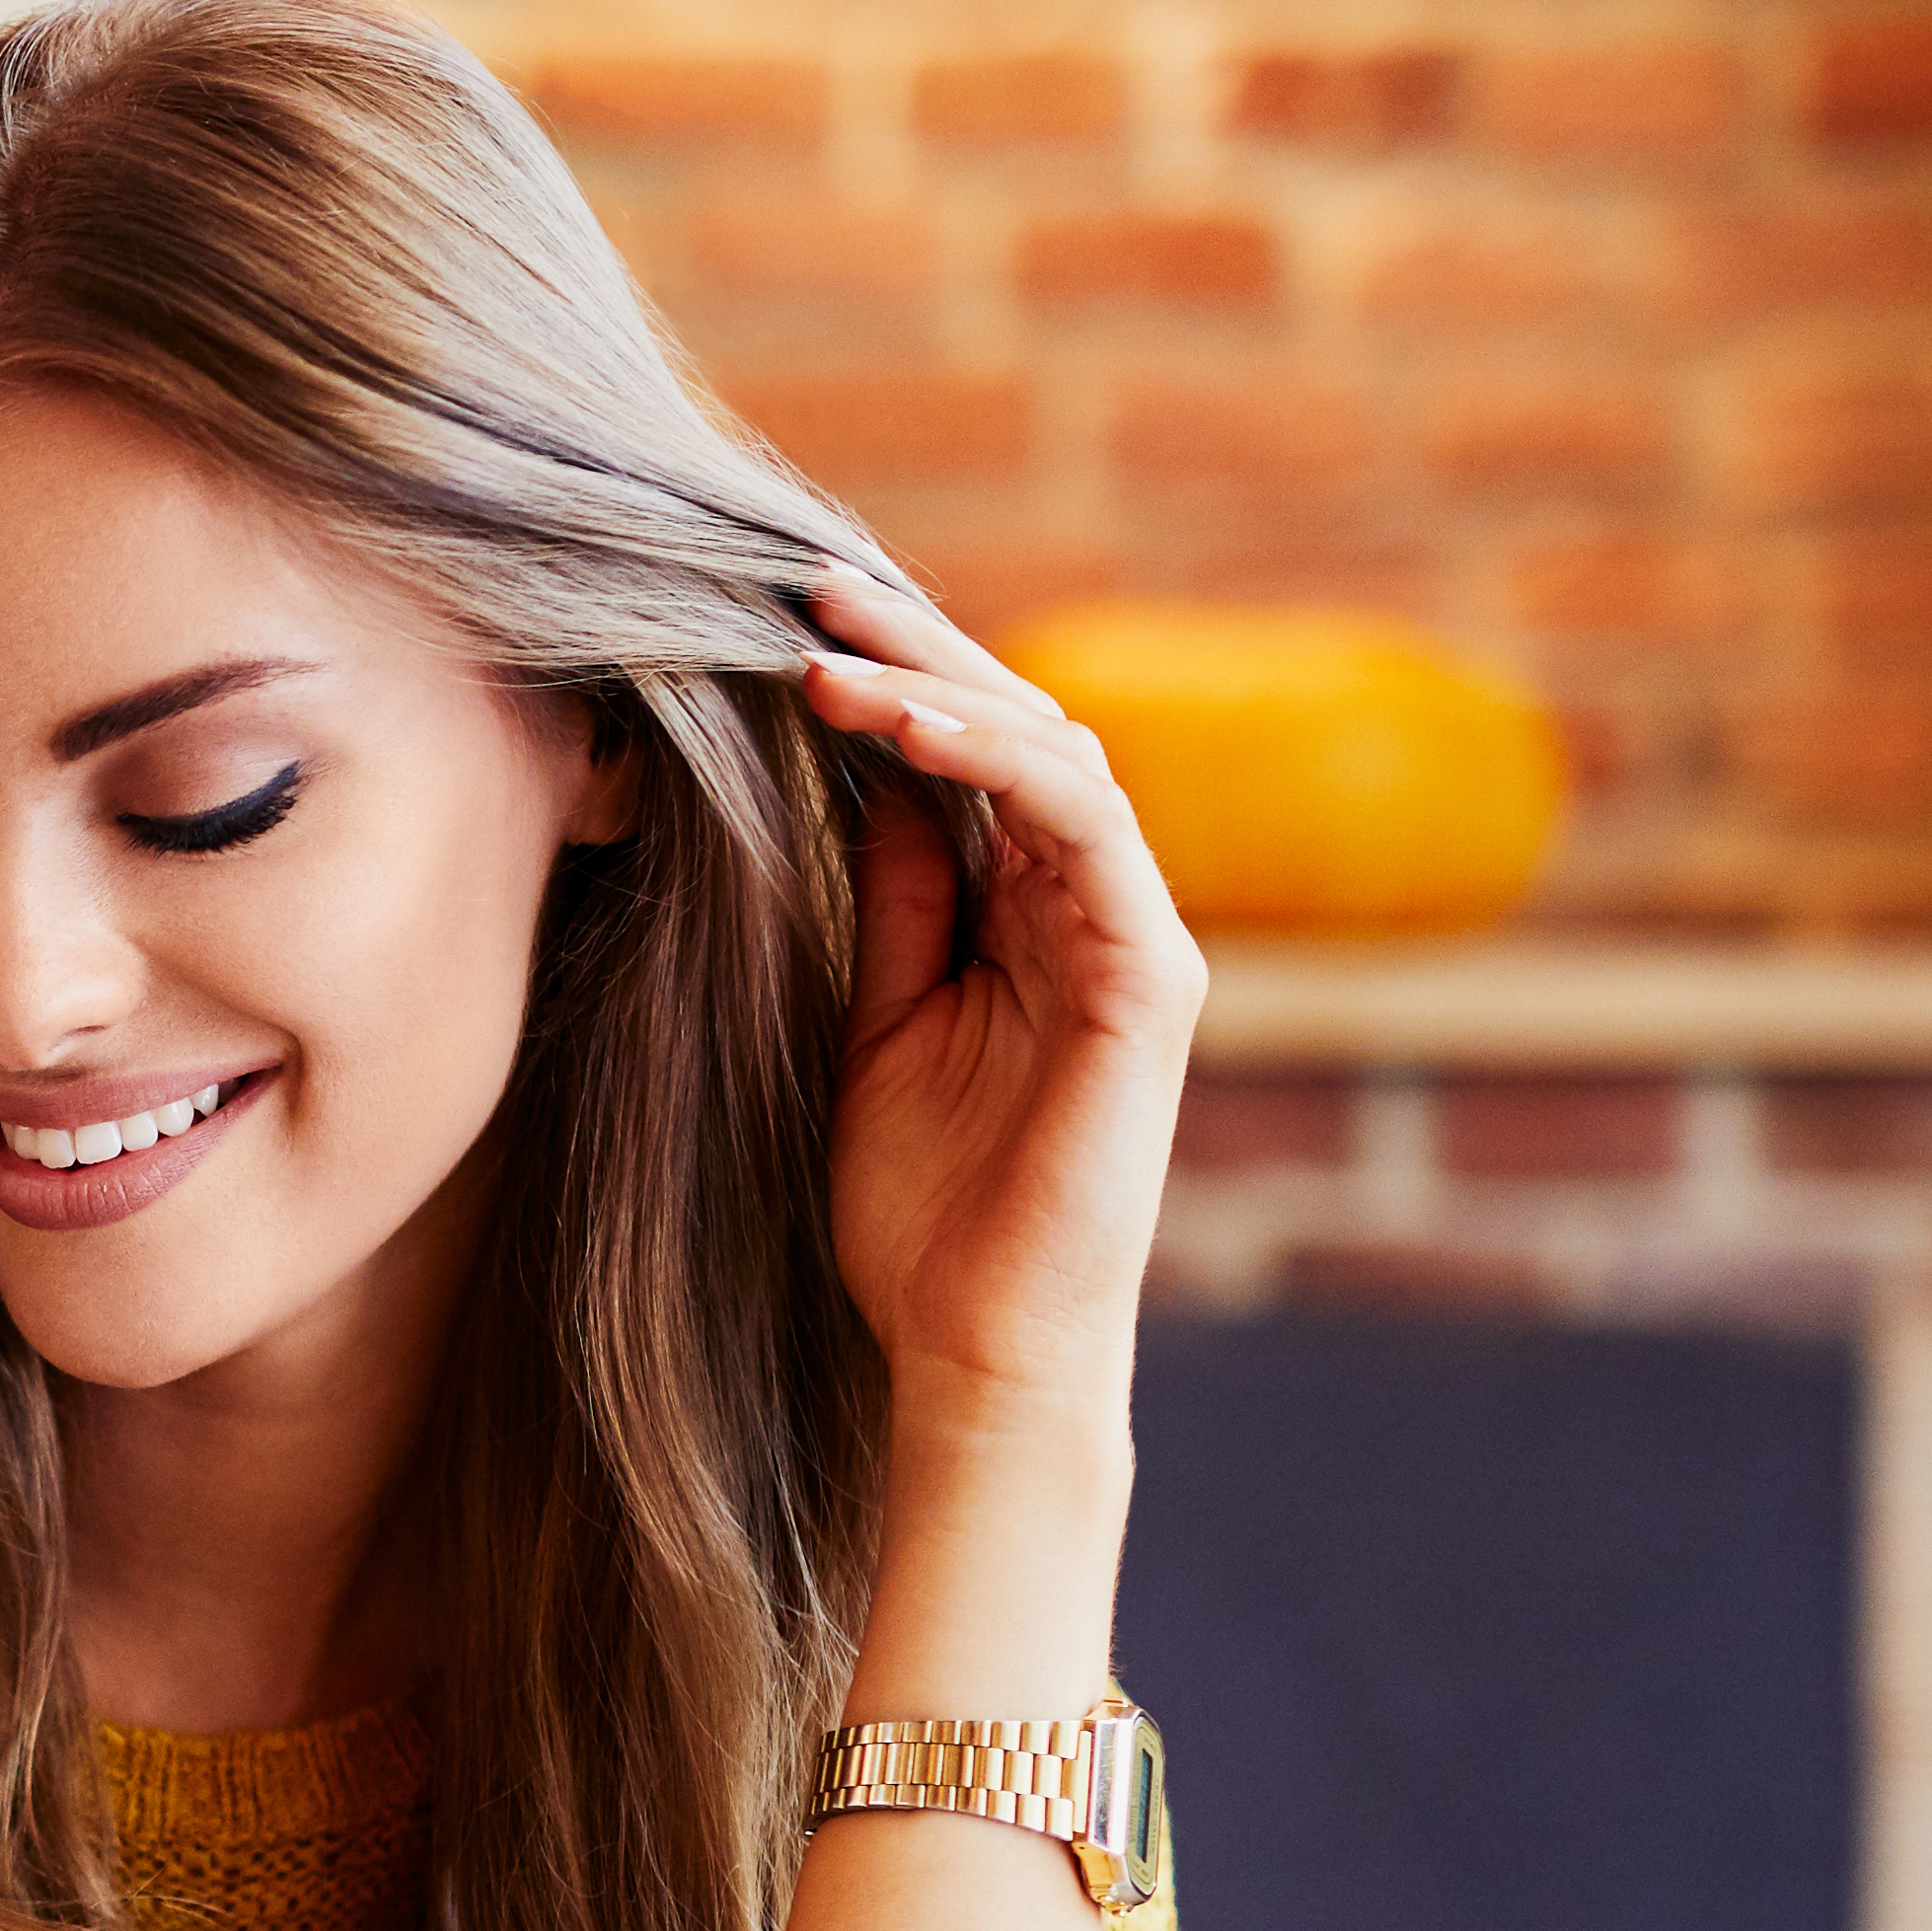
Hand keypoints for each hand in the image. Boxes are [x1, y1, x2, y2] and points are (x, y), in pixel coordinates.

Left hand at [800, 572, 1205, 1451]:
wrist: (974, 1344)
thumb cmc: (923, 1211)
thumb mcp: (876, 1023)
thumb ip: (893, 903)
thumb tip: (865, 781)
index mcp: (1029, 921)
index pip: (969, 763)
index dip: (890, 685)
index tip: (781, 632)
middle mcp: (1094, 912)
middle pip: (1016, 731)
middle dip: (912, 650)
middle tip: (803, 586)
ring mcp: (1133, 936)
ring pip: (1054, 753)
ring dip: (938, 688)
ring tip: (822, 654)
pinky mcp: (1150, 974)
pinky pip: (1081, 823)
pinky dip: (989, 760)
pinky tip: (898, 728)